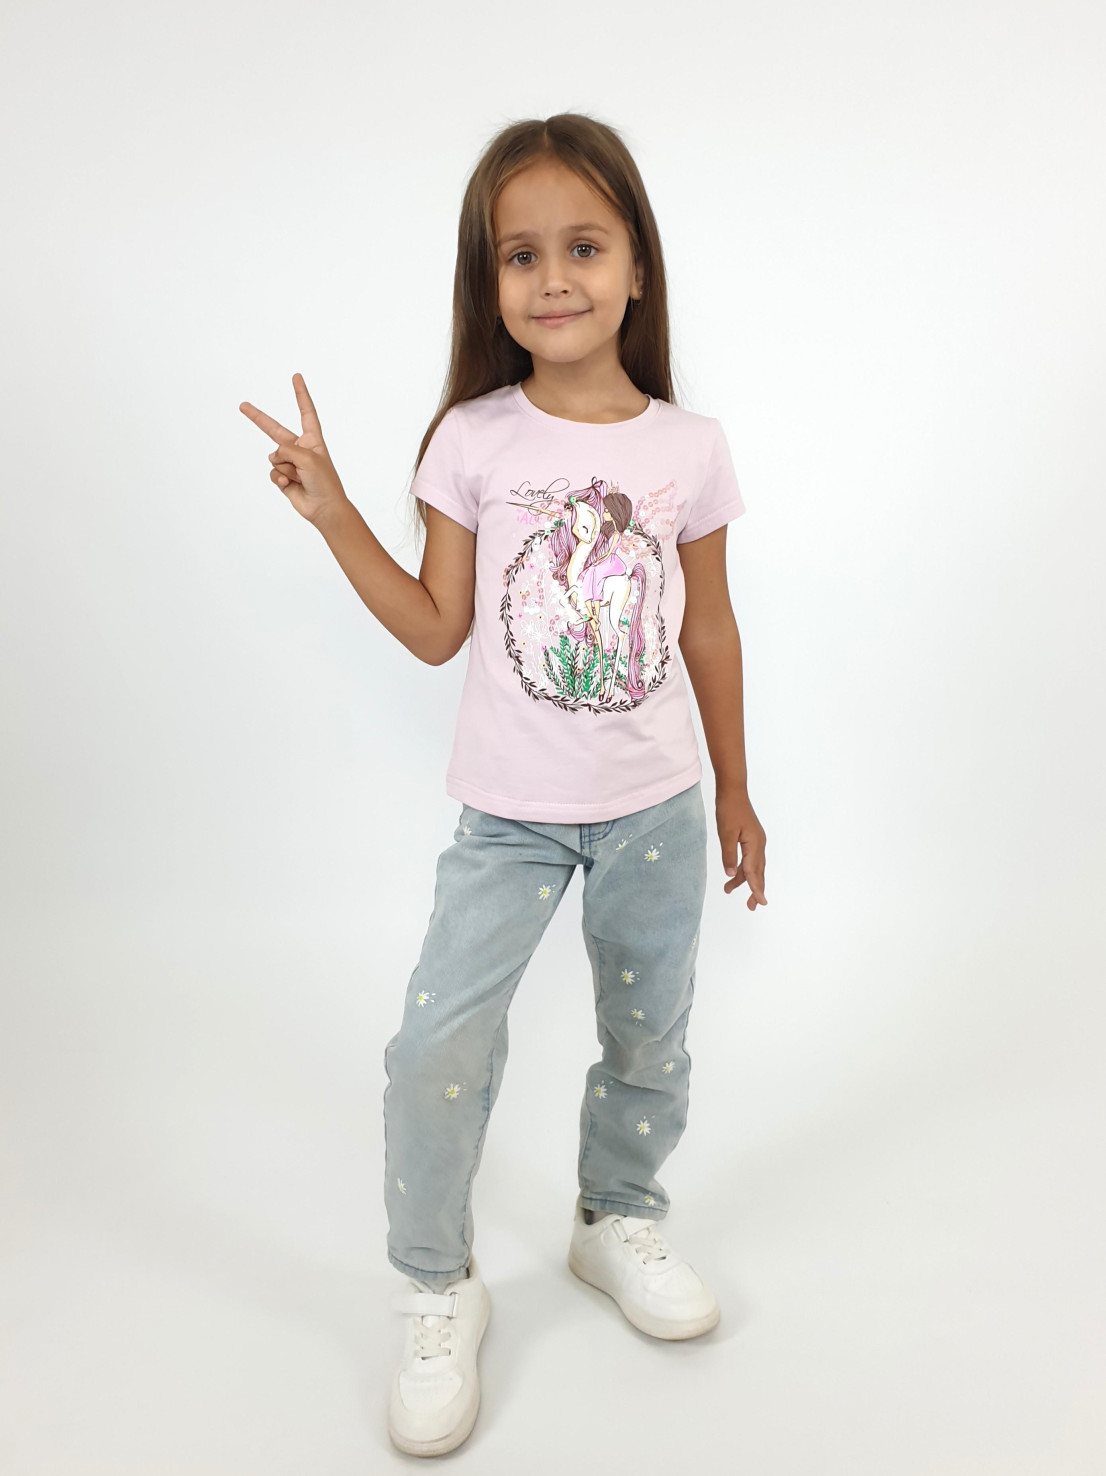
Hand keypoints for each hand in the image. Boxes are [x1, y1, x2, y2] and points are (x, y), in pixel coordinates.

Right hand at [239, 373, 348, 524]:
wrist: (324, 508)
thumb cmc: (324, 482)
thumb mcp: (308, 458)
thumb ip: (287, 449)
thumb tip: (274, 456)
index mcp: (312, 439)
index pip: (305, 411)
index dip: (300, 394)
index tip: (296, 377)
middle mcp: (300, 449)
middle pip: (275, 430)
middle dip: (258, 418)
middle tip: (242, 405)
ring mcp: (291, 463)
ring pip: (275, 457)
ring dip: (285, 467)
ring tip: (299, 477)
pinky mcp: (284, 477)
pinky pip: (273, 472)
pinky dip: (280, 478)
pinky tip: (291, 485)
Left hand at [715, 787, 766, 908]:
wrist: (733, 790)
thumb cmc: (729, 809)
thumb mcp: (725, 834)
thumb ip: (728, 855)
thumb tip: (730, 875)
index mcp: (755, 844)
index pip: (754, 871)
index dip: (756, 888)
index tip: (760, 903)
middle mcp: (759, 844)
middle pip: (758, 872)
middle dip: (754, 889)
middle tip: (751, 907)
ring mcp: (756, 841)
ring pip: (753, 866)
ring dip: (744, 879)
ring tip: (728, 890)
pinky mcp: (751, 838)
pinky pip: (749, 858)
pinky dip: (742, 868)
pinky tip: (733, 874)